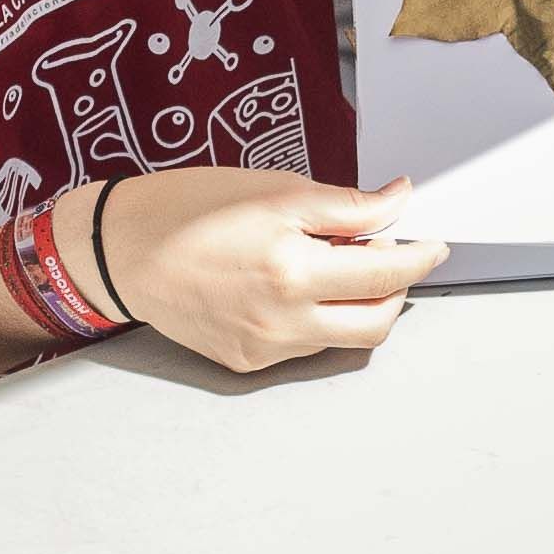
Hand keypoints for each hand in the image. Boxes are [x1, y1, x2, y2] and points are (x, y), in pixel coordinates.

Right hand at [75, 168, 444, 372]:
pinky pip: (304, 345)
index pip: (386, 274)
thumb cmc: (187, 210)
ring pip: (342, 336)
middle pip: (377, 322)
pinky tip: (293, 286)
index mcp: (292, 270)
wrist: (121, 252)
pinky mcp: (247, 362)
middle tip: (390, 254)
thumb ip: (346, 205)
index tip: (432, 242)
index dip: (419, 256)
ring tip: (331, 263)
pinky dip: (316, 316)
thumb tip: (399, 199)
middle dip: (396, 289)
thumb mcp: (274, 190)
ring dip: (355, 303)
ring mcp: (264, 348)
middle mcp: (282, 320)